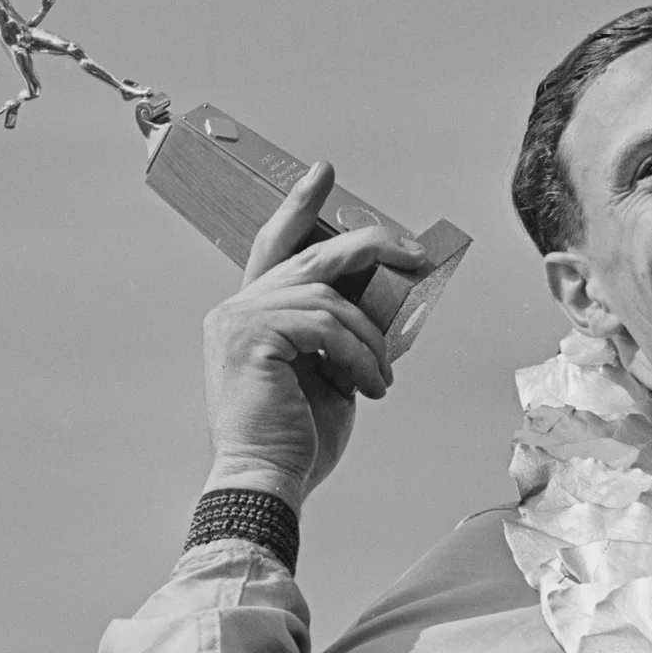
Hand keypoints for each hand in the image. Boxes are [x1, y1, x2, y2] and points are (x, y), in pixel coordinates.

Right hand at [198, 161, 427, 510]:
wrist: (269, 480)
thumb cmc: (298, 436)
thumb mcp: (331, 370)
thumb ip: (343, 330)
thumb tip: (390, 300)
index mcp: (249, 314)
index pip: (274, 245)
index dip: (299, 206)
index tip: (323, 172)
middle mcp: (236, 308)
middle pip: (313, 256)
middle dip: (371, 247)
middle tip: (416, 253)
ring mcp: (238, 320)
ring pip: (330, 299)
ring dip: (370, 339)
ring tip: (381, 379)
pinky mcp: (251, 337)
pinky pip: (327, 326)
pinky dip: (359, 356)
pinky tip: (370, 388)